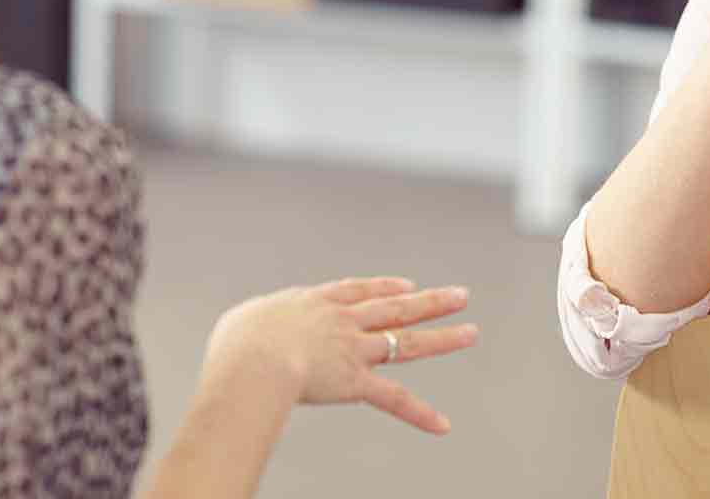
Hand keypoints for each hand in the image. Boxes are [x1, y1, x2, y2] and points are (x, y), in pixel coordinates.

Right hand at [203, 277, 478, 433]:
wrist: (254, 359)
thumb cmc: (238, 343)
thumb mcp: (243, 322)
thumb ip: (255, 324)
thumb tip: (247, 334)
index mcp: (314, 303)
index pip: (358, 291)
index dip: (384, 287)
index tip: (407, 285)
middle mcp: (342, 322)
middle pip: (394, 307)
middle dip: (428, 302)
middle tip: (460, 295)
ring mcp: (353, 350)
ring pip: (406, 342)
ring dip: (443, 338)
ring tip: (472, 332)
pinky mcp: (356, 382)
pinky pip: (394, 400)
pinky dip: (419, 414)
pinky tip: (443, 425)